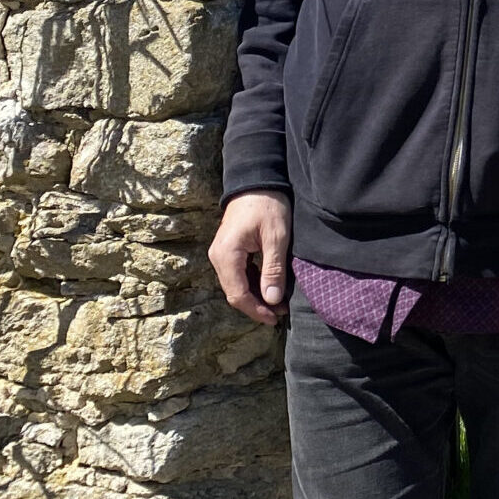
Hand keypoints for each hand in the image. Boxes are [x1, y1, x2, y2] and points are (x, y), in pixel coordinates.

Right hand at [211, 190, 292, 325]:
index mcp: (227, 255)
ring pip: (236, 284)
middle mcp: (218, 257)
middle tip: (281, 313)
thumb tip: (272, 300)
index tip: (276, 318)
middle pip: (234, 292)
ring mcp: (221, 253)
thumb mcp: (276, 237)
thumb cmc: (268, 205)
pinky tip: (270, 285)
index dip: (256, 310)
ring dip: (255, 296)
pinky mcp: (229, 250)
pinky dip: (253, 283)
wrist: (256, 179)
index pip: (238, 294)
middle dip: (257, 306)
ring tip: (279, 303)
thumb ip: (273, 269)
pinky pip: (238, 274)